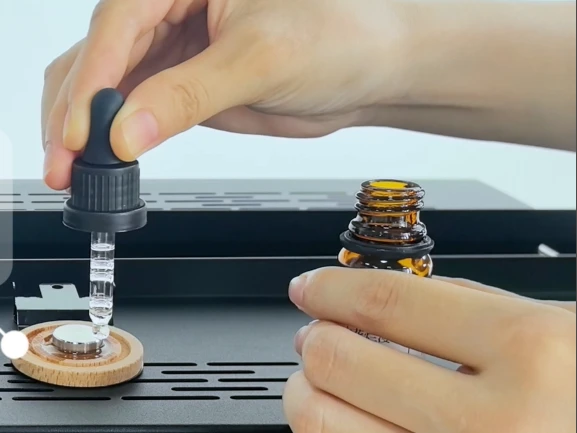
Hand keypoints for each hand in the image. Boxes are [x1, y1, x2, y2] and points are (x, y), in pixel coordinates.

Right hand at [42, 0, 406, 189]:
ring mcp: (176, 51)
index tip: (79, 133)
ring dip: (85, 127)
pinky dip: (115, 135)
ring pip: (109, 85)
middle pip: (99, 57)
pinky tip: (102, 157)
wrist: (365, 71)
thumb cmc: (334, 38)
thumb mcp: (257, 61)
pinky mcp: (185, 85)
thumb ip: (188, 95)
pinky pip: (136, 107)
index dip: (92, 84)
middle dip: (75, 111)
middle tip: (64, 162)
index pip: (117, 27)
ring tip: (72, 169)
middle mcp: (171, 10)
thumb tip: (127, 129)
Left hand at [283, 267, 575, 432]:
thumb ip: (469, 308)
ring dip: (307, 390)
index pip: (387, 302)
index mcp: (529, 350)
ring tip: (320, 378)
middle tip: (314, 332)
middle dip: (313, 339)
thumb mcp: (555, 330)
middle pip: (343, 362)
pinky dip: (334, 431)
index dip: (331, 288)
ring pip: (325, 425)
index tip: (309, 286)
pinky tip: (349, 417)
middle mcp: (495, 421)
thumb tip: (384, 298)